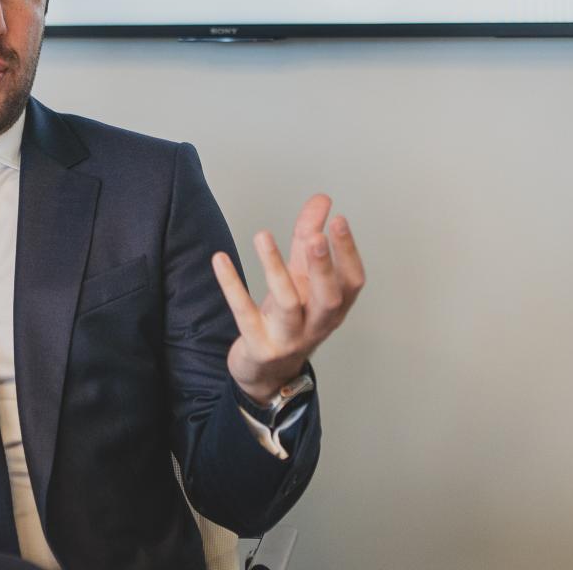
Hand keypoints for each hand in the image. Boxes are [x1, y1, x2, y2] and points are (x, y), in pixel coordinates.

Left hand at [211, 194, 364, 404]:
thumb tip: (322, 200)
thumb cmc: (289, 319)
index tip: (339, 221)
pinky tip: (220, 260)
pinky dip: (232, 286)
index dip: (348, 252)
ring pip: (288, 305)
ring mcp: (288, 339)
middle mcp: (317, 325)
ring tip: (263, 236)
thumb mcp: (302, 278)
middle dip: (324, 267)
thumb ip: (309, 237)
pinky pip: (244, 314)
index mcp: (333, 307)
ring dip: (275, 269)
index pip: (352, 281)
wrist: (266, 372)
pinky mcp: (259, 346)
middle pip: (329, 298)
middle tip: (315, 237)